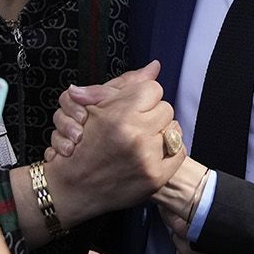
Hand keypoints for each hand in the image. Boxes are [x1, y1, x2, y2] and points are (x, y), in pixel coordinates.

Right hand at [41, 62, 182, 224]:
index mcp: (120, 115)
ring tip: (141, 139)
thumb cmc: (82, 145)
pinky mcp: (155, 177)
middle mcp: (136, 136)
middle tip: (135, 125)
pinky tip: (152, 152)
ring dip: (160, 131)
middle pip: (165, 108)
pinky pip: (179, 151)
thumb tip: (155, 66)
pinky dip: (168, 150)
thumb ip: (127, 84)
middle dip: (151, 115)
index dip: (142, 97)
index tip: (132, 108)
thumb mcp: (96, 107)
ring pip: (173, 128)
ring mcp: (147, 158)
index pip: (153, 89)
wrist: (74, 187)